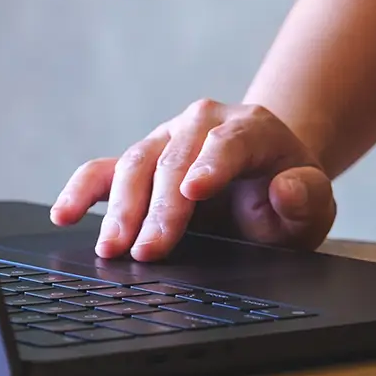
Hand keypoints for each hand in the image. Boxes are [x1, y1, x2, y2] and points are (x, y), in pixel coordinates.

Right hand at [50, 99, 336, 262]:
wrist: (265, 177)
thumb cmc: (287, 194)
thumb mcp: (312, 203)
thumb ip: (307, 198)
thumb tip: (286, 188)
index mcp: (251, 129)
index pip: (229, 142)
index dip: (210, 165)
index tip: (193, 193)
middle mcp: (202, 124)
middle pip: (174, 159)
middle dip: (158, 208)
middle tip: (148, 252)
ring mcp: (165, 139)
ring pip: (135, 163)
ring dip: (120, 208)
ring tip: (112, 248)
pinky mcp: (139, 160)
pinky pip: (103, 169)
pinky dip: (81, 190)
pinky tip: (64, 214)